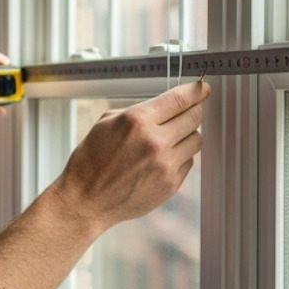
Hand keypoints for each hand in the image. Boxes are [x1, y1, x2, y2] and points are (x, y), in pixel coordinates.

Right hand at [52, 80, 208, 232]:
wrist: (86, 200)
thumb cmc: (91, 161)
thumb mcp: (106, 123)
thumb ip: (139, 111)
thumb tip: (165, 106)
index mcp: (137, 120)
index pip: (180, 99)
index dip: (196, 91)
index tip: (203, 89)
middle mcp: (155, 141)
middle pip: (195, 117)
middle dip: (193, 111)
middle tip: (188, 111)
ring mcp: (165, 165)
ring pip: (196, 140)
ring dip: (187, 135)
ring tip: (169, 139)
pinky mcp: (170, 184)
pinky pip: (188, 162)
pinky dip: (179, 157)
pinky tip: (160, 160)